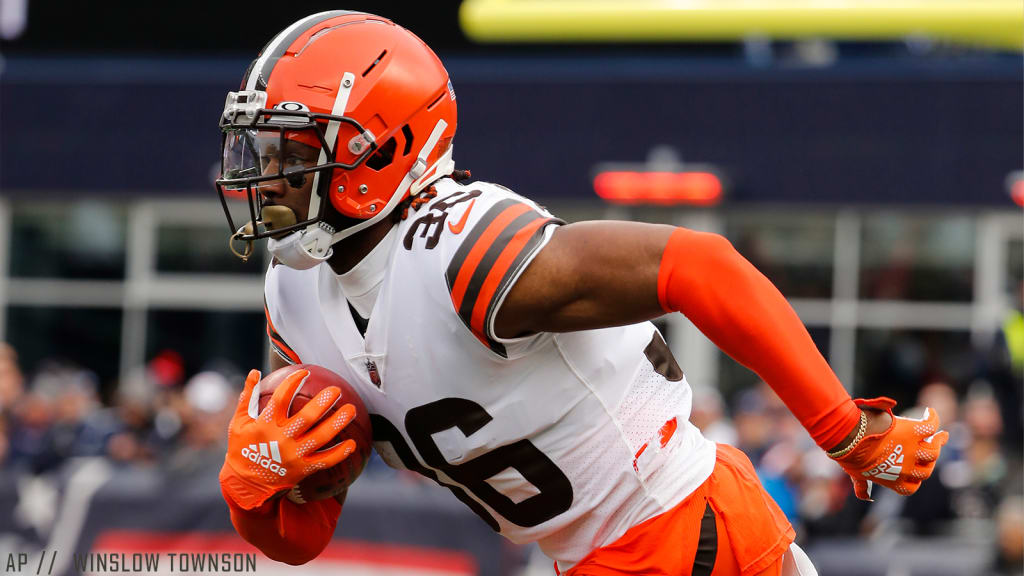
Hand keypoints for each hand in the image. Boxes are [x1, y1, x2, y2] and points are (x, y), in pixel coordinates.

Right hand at [219, 369, 355, 509]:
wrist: (245, 484)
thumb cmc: (242, 448)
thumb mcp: (238, 422)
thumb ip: (248, 397)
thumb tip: (254, 372)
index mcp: (265, 425)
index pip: (281, 399)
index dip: (293, 383)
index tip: (305, 372)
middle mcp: (281, 439)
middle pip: (307, 418)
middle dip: (323, 402)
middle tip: (336, 390)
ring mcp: (293, 455)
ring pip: (320, 437)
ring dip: (337, 423)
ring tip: (351, 410)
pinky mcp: (302, 469)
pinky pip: (324, 461)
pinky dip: (339, 453)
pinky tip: (352, 444)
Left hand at [832, 397, 948, 500]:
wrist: (850, 437)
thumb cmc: (851, 455)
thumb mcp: (856, 474)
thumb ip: (862, 486)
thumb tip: (864, 496)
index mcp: (895, 481)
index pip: (912, 487)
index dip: (915, 479)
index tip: (915, 469)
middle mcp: (907, 469)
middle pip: (927, 470)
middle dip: (929, 462)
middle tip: (930, 449)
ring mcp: (912, 450)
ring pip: (934, 451)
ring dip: (937, 443)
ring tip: (938, 435)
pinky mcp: (913, 432)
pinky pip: (930, 426)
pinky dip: (932, 419)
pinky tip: (929, 413)